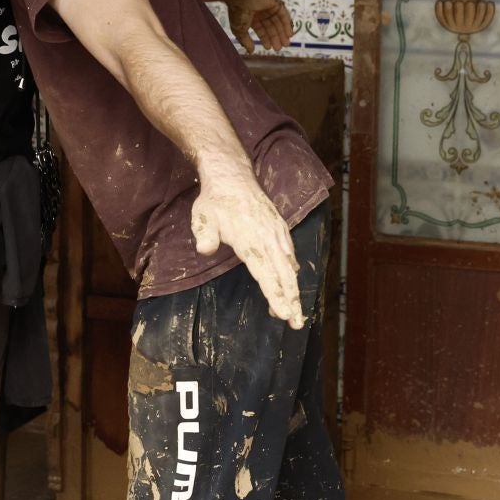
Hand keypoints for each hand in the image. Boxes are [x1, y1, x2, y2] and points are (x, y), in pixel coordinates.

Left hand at [191, 163, 304, 328]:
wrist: (232, 176)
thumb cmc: (215, 201)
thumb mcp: (203, 217)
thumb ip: (205, 235)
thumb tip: (205, 250)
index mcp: (251, 241)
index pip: (266, 275)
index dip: (275, 296)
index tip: (283, 314)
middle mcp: (268, 239)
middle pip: (284, 276)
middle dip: (292, 301)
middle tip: (297, 323)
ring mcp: (277, 233)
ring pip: (290, 267)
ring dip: (293, 290)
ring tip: (295, 311)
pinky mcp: (280, 228)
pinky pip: (290, 254)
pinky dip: (292, 271)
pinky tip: (292, 280)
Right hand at [228, 0, 292, 52]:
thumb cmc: (238, 12)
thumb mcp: (240, 30)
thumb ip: (245, 41)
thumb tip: (251, 51)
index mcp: (251, 16)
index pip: (260, 29)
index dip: (265, 38)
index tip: (269, 48)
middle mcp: (260, 11)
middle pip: (270, 26)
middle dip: (275, 37)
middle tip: (279, 48)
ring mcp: (268, 6)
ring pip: (277, 21)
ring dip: (282, 33)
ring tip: (286, 44)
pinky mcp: (275, 2)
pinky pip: (283, 14)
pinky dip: (287, 24)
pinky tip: (289, 34)